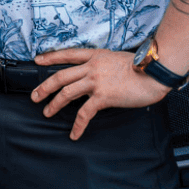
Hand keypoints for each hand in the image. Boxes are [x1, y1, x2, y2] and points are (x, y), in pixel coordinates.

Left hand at [30, 47, 174, 138]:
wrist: (154, 72)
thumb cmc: (142, 67)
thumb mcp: (117, 58)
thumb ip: (104, 64)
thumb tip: (98, 74)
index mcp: (95, 56)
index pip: (67, 54)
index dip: (50, 58)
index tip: (38, 61)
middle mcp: (91, 67)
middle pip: (60, 76)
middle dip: (44, 87)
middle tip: (34, 96)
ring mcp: (96, 82)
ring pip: (66, 93)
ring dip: (54, 104)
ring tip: (47, 112)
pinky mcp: (103, 97)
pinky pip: (84, 113)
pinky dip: (77, 125)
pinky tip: (74, 134)